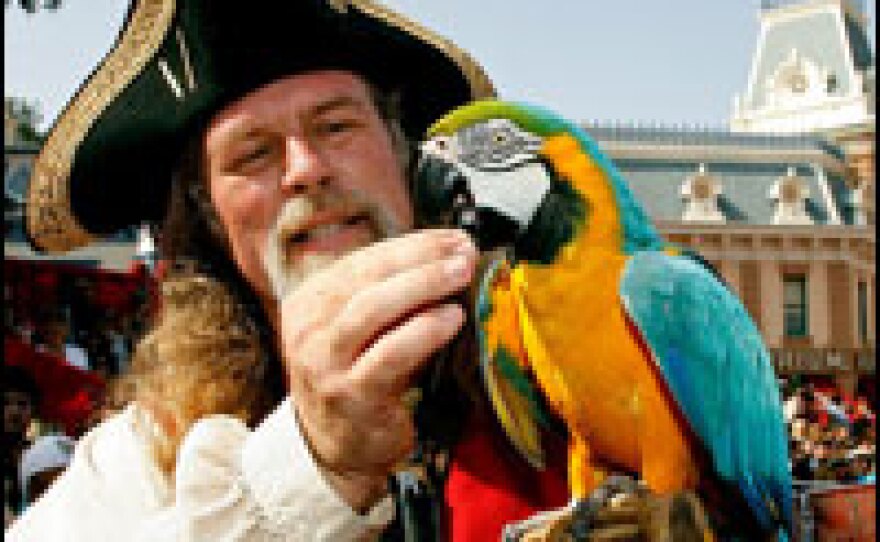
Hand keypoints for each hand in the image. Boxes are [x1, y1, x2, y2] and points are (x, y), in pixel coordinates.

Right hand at [279, 228, 476, 510]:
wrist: (338, 448)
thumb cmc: (360, 378)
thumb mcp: (367, 331)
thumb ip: (395, 294)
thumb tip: (452, 254)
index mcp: (309, 301)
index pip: (363, 260)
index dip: (412, 244)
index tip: (452, 238)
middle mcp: (308, 327)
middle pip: (366, 277)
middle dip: (420, 257)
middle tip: (463, 252)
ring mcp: (323, 361)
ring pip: (372, 307)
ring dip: (422, 284)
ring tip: (460, 274)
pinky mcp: (349, 393)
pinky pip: (389, 353)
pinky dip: (423, 330)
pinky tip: (450, 316)